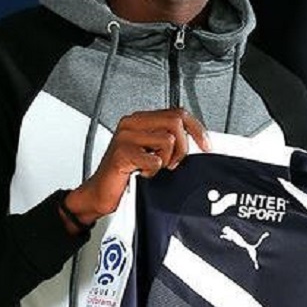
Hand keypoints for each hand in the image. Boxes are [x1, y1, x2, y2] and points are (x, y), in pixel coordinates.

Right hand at [63, 108, 208, 226]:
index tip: (206, 145)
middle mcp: (132, 124)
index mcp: (141, 119)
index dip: (197, 129)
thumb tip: (198, 141)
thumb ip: (169, 140)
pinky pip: (154, 160)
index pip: (178, 113)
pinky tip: (141, 174)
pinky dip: (152, 171)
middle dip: (182, 147)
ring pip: (167, 140)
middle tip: (172, 162)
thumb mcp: (152, 151)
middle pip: (175, 122)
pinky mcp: (121, 153)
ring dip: (165, 161)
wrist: (99, 193)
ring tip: (152, 168)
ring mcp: (125, 136)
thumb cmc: (126, 173)